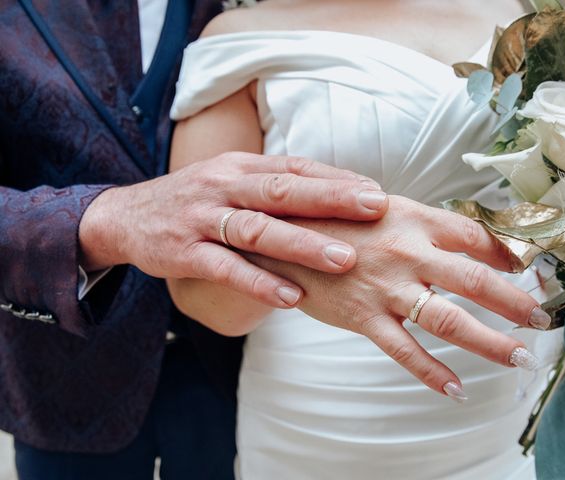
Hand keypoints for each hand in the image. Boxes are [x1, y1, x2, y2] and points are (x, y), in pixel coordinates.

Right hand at [79, 152, 387, 307]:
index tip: (376, 192)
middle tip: (374, 209)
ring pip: (257, 230)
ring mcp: (203, 219)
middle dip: (331, 199)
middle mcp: (224, 186)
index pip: (295, 168)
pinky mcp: (184, 252)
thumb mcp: (230, 181)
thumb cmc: (195, 200)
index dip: (336, 179)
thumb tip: (333, 195)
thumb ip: (273, 186)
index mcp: (240, 166)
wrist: (125, 215)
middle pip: (282, 191)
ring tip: (344, 260)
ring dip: (302, 244)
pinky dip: (259, 283)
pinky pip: (225, 268)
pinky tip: (291, 298)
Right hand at [248, 196, 548, 398]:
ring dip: (490, 341)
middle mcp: (406, 251)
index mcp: (413, 218)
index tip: (528, 271)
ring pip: (448, 319)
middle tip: (542, 320)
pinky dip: (432, 372)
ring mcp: (385, 287)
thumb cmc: (334, 218)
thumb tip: (468, 235)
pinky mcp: (362, 316)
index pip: (475, 237)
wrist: (279, 235)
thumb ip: (422, 221)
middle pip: (475, 279)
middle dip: (515, 302)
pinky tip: (455, 388)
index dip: (508, 255)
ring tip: (519, 357)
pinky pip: (404, 350)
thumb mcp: (379, 205)